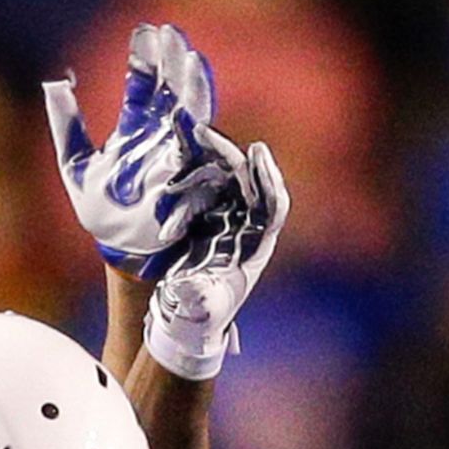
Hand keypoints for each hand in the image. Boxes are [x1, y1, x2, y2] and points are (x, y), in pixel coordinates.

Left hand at [43, 23, 238, 278]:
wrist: (118, 248)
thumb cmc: (100, 208)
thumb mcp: (74, 163)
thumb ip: (66, 123)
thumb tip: (54, 82)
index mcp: (136, 128)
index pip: (142, 85)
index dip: (145, 59)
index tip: (148, 29)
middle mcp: (161, 137)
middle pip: (171, 92)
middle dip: (173, 64)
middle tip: (173, 35)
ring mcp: (178, 157)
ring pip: (190, 116)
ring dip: (192, 89)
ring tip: (192, 62)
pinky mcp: (189, 182)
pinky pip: (197, 156)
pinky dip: (198, 135)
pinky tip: (196, 116)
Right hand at [143, 142, 290, 379]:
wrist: (186, 315)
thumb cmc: (200, 313)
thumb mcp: (198, 307)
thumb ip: (195, 296)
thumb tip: (190, 286)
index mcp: (256, 246)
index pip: (272, 205)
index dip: (268, 178)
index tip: (257, 151)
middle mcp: (245, 228)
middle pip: (248, 183)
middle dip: (231, 156)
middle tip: (207, 133)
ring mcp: (225, 220)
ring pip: (223, 181)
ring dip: (208, 160)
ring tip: (191, 137)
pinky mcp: (204, 218)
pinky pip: (200, 190)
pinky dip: (190, 175)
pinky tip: (176, 158)